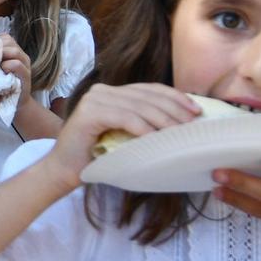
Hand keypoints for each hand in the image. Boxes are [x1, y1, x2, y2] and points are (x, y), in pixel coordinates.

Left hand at [0, 33, 34, 100]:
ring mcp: (25, 65)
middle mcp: (21, 56)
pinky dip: (7, 66)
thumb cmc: (0, 85)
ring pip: (15, 51)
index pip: (4, 37)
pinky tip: (0, 71)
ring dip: (1, 55)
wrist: (12, 104)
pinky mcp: (26, 76)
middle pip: (9, 41)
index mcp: (13, 52)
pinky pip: (17, 65)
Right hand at [45, 82, 198, 181]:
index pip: (149, 89)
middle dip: (174, 109)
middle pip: (147, 96)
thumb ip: (143, 123)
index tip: (195, 110)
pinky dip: (142, 128)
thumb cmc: (97, 157)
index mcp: (112, 93)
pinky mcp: (88, 113)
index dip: (175, 97)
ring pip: (138, 106)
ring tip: (179, 132)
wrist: (64, 171)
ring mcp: (94, 100)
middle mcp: (102, 91)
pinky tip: (156, 138)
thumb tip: (180, 123)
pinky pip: (124, 118)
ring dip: (163, 119)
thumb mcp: (125, 136)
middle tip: (192, 123)